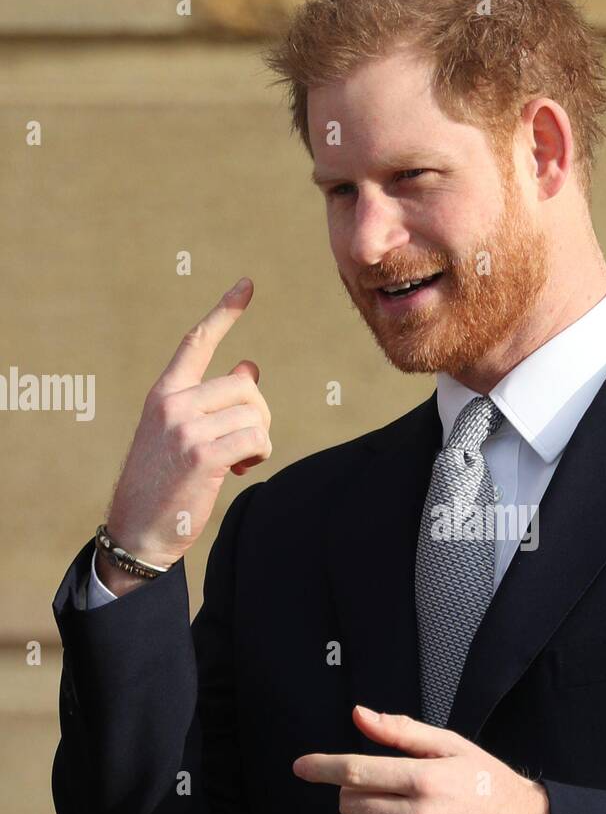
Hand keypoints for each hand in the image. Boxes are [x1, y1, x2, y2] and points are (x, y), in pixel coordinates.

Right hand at [102, 278, 271, 569]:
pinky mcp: (202, 455)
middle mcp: (172, 403)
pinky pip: (256, 439)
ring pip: (254, 415)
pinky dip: (259, 455)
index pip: (197, 342)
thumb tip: (249, 368)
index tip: (247, 284)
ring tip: (236, 461)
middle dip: (257, 415)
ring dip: (258, 441)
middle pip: (244, 386)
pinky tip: (239, 470)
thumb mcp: (181, 434)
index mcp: (164, 394)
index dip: (225, 312)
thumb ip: (211, 402)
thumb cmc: (164, 483)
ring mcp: (186, 428)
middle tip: (244, 444)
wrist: (138, 530)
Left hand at [292, 705, 552, 813]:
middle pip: (351, 804)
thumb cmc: (489, 785)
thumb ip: (403, 732)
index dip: (323, 766)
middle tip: (375, 789)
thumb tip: (360, 715)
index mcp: (425, 778)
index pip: (357, 771)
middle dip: (351, 793)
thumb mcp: (452, 747)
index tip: (302, 766)